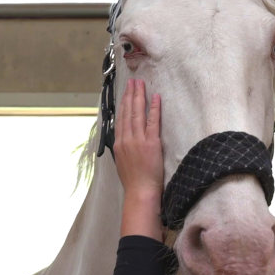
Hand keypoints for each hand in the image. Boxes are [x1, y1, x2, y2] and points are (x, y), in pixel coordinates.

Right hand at [113, 79, 163, 239]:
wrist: (140, 192)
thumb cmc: (133, 181)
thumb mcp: (122, 162)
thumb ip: (123, 148)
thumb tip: (124, 140)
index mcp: (119, 143)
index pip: (120, 118)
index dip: (123, 103)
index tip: (125, 92)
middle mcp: (126, 139)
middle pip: (127, 112)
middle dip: (130, 94)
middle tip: (133, 81)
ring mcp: (138, 140)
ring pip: (137, 113)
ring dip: (139, 97)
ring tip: (141, 84)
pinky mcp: (151, 143)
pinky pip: (152, 122)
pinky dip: (154, 109)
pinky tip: (156, 98)